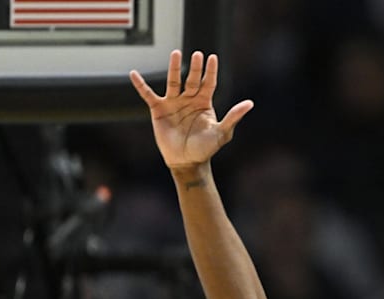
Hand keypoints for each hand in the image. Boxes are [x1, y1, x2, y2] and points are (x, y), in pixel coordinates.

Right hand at [129, 50, 252, 168]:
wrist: (187, 161)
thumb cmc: (205, 148)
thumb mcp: (222, 132)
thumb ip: (233, 117)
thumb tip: (250, 103)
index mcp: (204, 103)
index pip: (209, 83)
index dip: (210, 71)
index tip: (213, 58)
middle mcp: (189, 100)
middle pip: (192, 79)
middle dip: (195, 67)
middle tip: (197, 54)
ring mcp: (173, 103)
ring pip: (173, 81)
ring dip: (174, 68)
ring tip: (176, 53)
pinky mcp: (159, 110)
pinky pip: (148, 94)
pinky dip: (141, 85)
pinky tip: (134, 74)